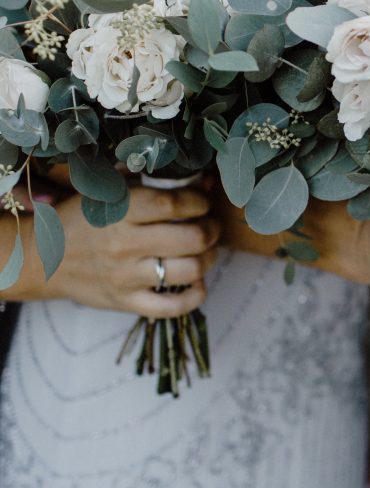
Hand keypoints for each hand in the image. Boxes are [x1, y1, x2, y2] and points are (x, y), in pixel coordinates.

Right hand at [18, 186, 219, 317]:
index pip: (173, 204)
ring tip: (206, 250)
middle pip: (192, 238)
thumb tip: (202, 179)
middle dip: (212, 229)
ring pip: (190, 270)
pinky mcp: (125, 302)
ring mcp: (126, 277)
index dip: (199, 200)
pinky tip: (197, 283)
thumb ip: (147, 182)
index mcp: (120, 212)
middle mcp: (124, 245)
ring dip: (209, 258)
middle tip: (210, 225)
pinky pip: (172, 307)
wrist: (40, 257)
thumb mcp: (106, 192)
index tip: (203, 200)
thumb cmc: (80, 219)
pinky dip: (194, 296)